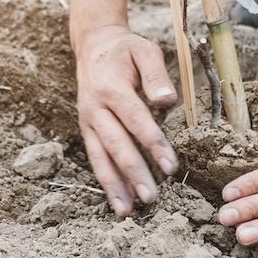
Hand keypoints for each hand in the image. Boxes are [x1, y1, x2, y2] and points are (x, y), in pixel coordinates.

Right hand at [74, 24, 178, 216]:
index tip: (171, 166)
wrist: (93, 46)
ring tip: (127, 211)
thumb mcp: (144, 50)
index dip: (153, 143)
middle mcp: (95, 108)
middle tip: (151, 197)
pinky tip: (119, 201)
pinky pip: (96, 158)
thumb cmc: (125, 50)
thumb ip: (156, 74)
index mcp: (111, 88)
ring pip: (100, 157)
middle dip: (133, 172)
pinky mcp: (86, 130)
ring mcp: (87, 121)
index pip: (136, 120)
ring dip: (114, 185)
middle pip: (116, 144)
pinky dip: (106, 181)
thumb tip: (167, 101)